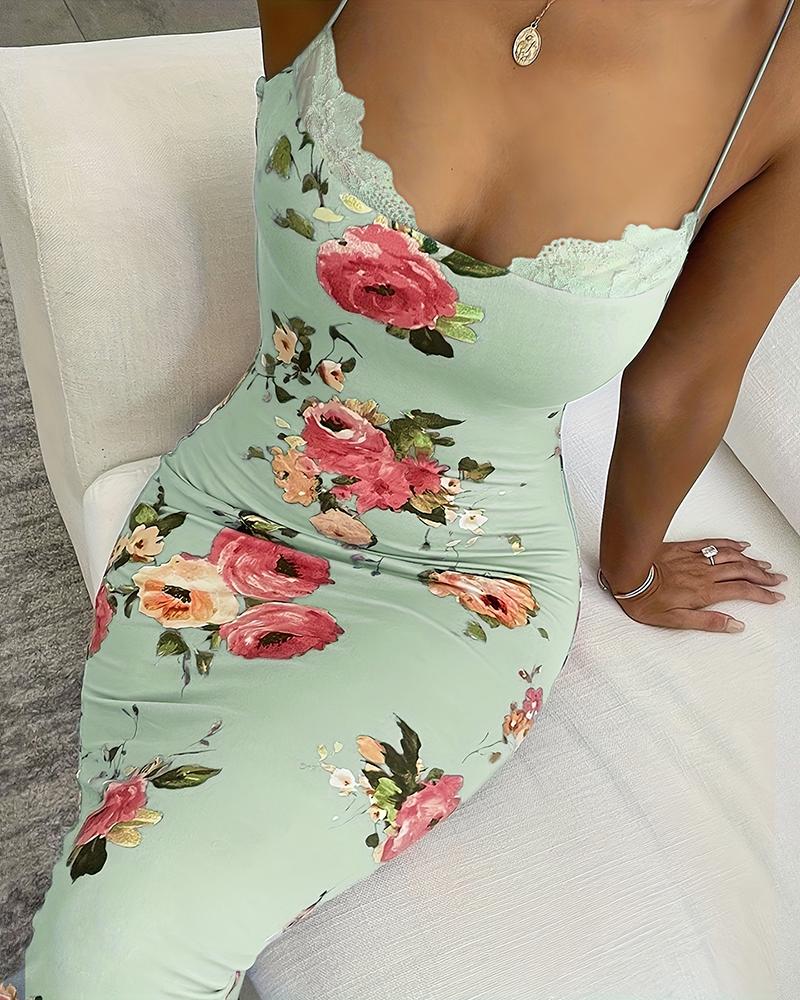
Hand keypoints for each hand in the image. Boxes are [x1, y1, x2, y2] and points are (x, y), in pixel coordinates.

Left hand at [604, 537, 787, 632]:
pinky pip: (711, 543)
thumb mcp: (674, 621)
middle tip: (778, 579)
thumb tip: (734, 625)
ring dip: (750, 561)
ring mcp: (694, 559)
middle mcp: (703, 573)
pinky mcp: (683, 548)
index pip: (741, 592)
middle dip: (762, 577)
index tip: (775, 597)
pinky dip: (729, 544)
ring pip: (730, 557)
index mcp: (703, 592)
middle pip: (741, 572)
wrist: (625, 574)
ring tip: (765, 565)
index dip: (761, 595)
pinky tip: (739, 545)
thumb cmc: (644, 600)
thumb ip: (707, 623)